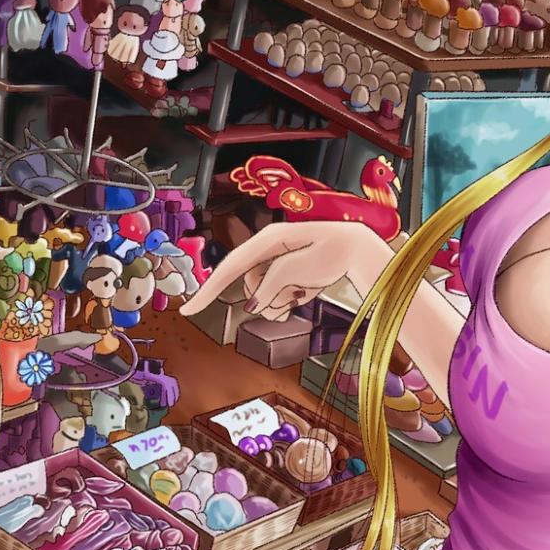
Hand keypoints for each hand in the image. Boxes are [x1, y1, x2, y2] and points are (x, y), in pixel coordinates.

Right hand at [182, 221, 389, 321]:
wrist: (360, 249)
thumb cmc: (335, 252)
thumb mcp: (301, 270)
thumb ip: (272, 284)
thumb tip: (255, 303)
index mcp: (268, 240)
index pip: (231, 266)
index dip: (209, 290)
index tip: (189, 310)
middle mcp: (268, 247)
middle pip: (251, 284)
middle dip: (268, 297)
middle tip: (297, 294)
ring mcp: (278, 259)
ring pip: (263, 292)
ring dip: (281, 299)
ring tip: (304, 292)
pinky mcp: (288, 270)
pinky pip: (277, 292)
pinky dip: (290, 297)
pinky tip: (307, 291)